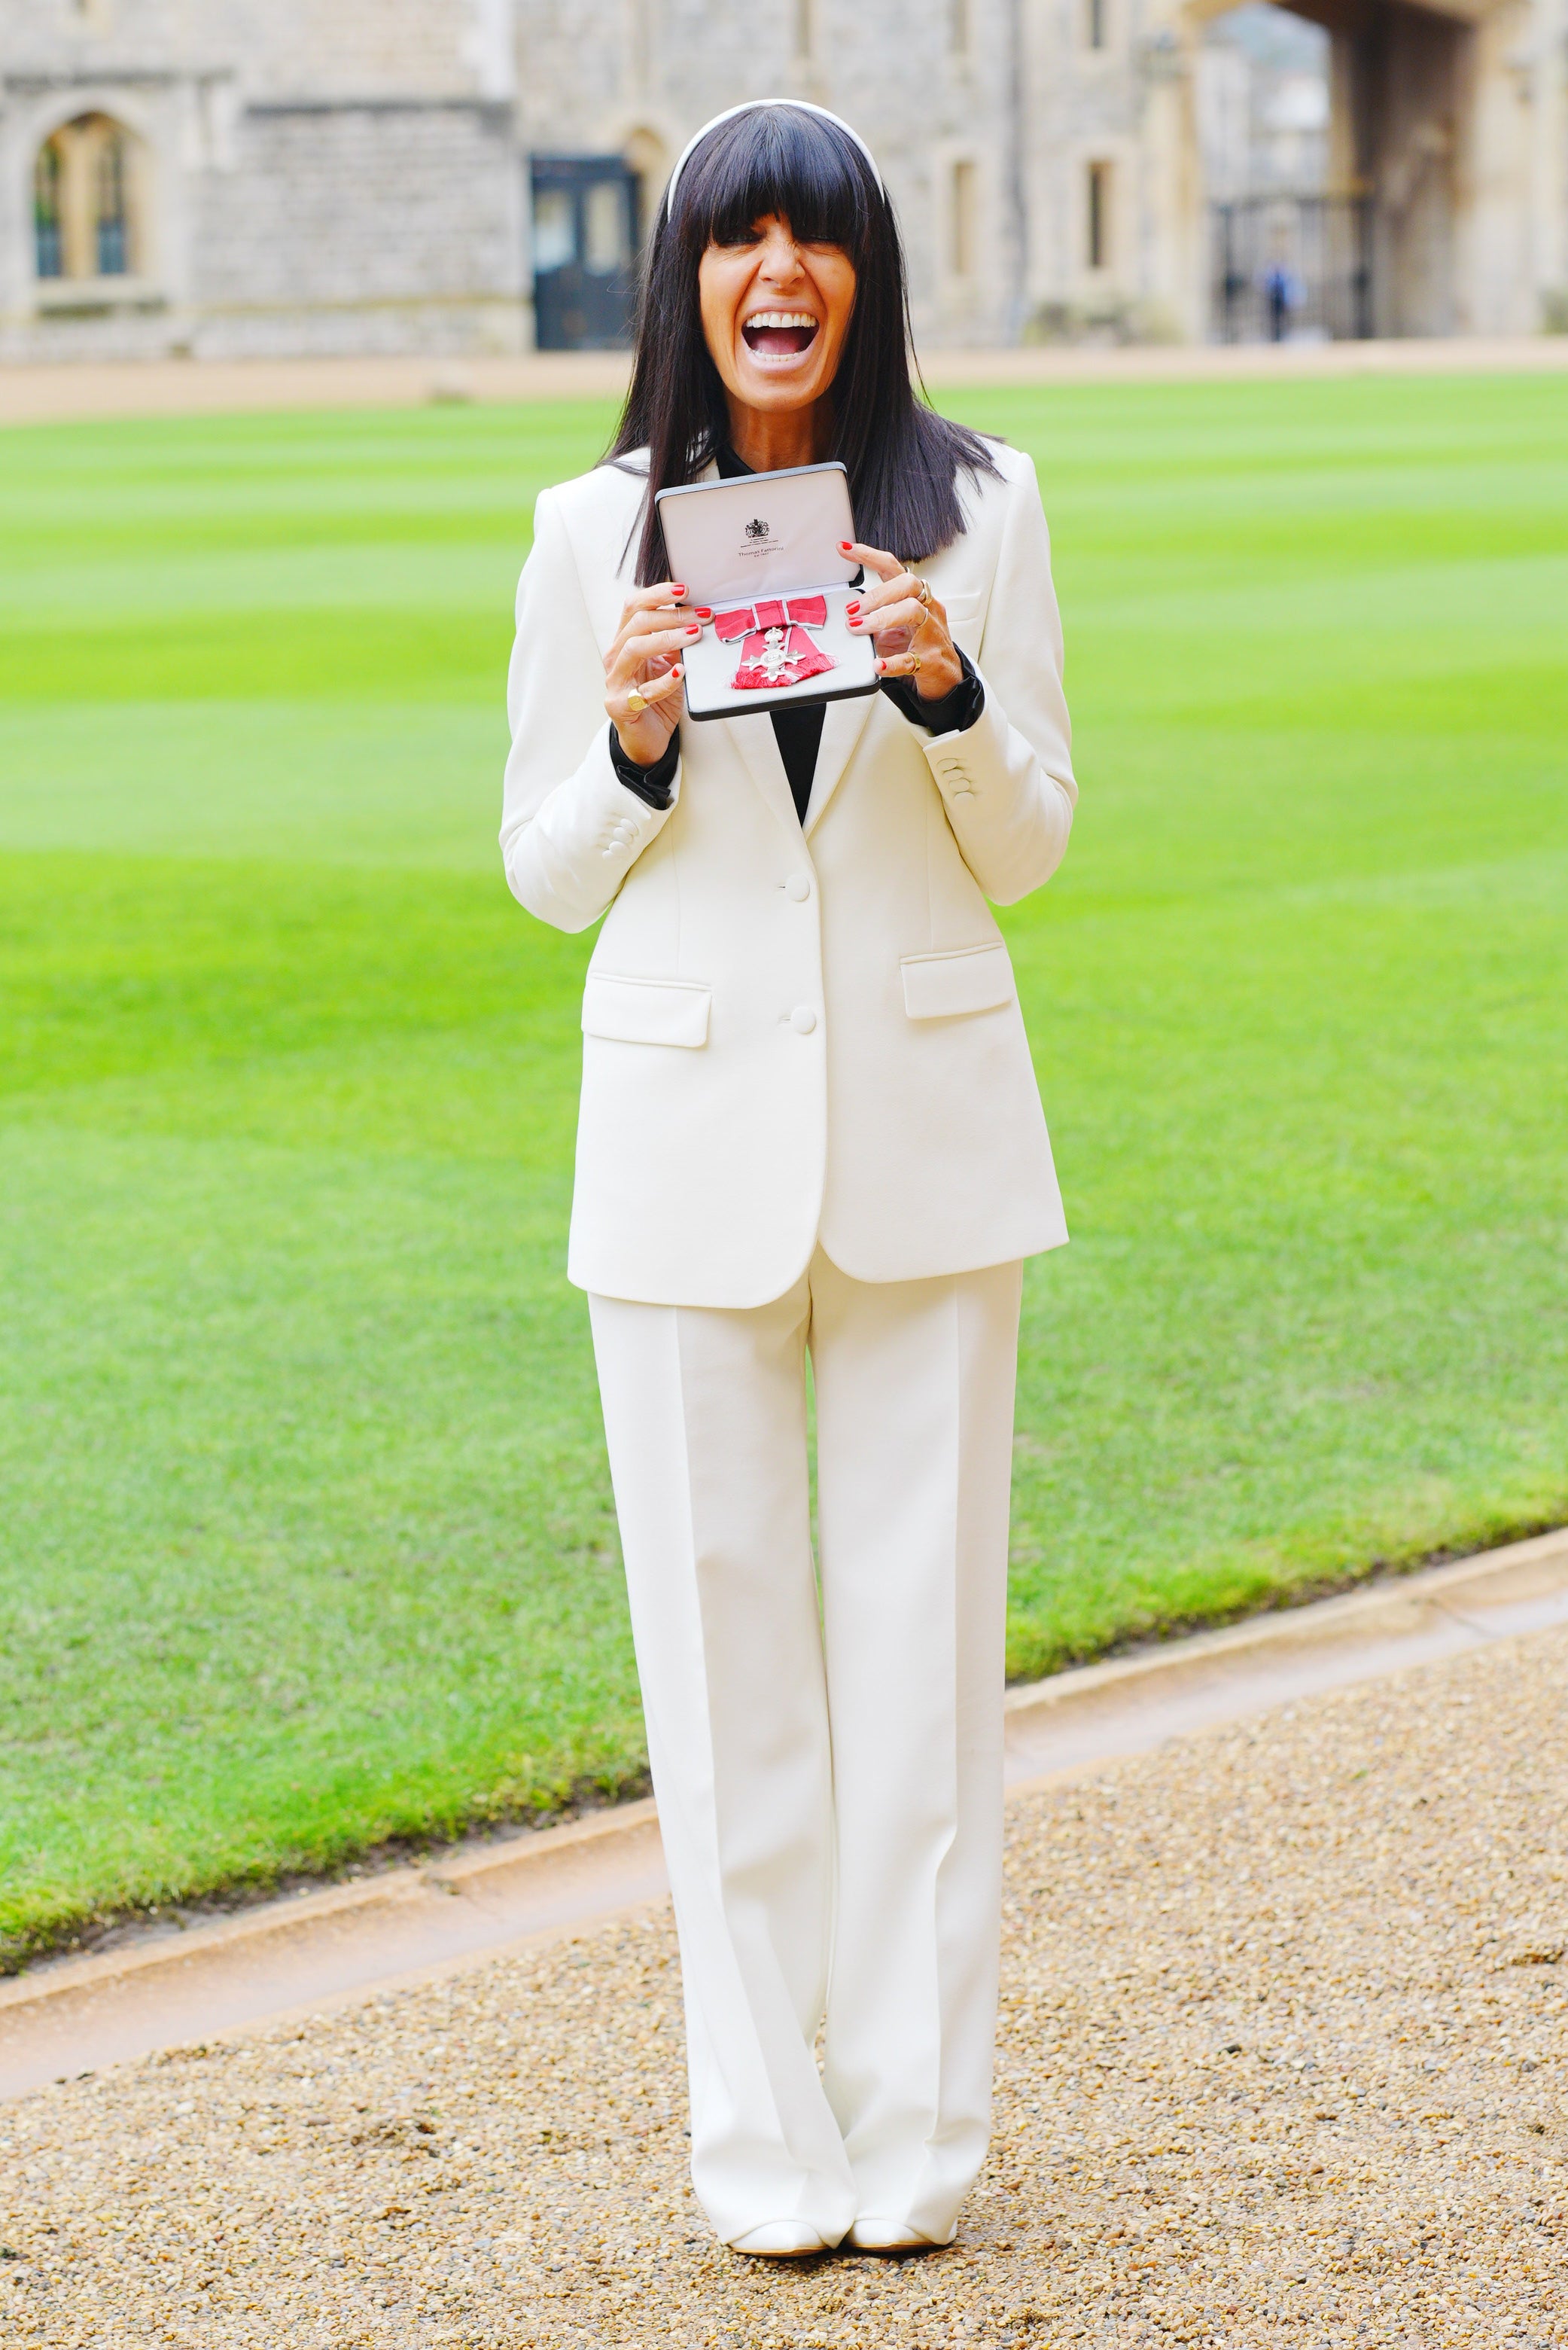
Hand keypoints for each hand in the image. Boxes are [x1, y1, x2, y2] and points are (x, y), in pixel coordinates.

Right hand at [603, 582, 703, 764]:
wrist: (647, 738)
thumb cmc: (658, 699)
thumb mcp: (670, 664)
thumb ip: (675, 643)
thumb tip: (697, 619)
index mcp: (625, 641)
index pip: (634, 607)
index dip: (658, 595)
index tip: (684, 589)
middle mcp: (616, 657)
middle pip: (637, 623)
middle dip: (672, 616)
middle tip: (701, 617)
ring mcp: (615, 681)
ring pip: (634, 649)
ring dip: (666, 639)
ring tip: (693, 636)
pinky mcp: (620, 706)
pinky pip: (641, 692)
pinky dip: (664, 682)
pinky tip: (681, 673)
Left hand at [839, 542, 962, 701]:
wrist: (945, 677)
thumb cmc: (918, 647)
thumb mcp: (893, 627)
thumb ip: (873, 617)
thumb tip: (847, 616)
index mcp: (916, 596)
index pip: (894, 568)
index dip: (869, 556)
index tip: (844, 550)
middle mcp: (927, 608)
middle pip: (908, 584)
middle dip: (877, 593)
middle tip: (852, 609)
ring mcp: (932, 632)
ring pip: (912, 611)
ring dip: (881, 618)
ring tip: (858, 627)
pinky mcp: (930, 660)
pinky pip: (910, 659)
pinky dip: (892, 662)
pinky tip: (877, 664)